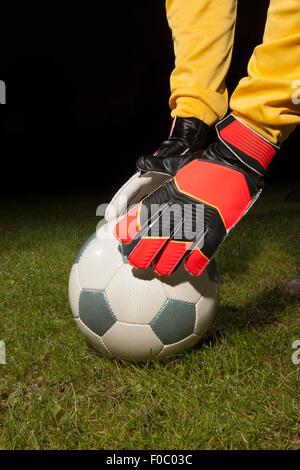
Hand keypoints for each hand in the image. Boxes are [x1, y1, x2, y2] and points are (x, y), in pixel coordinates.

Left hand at [114, 114, 277, 275]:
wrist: (238, 162)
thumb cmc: (207, 163)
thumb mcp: (179, 163)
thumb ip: (157, 164)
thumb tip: (141, 161)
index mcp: (170, 194)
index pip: (143, 215)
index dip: (130, 228)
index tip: (121, 237)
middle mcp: (180, 210)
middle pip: (155, 238)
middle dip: (142, 253)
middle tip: (135, 263)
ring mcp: (198, 221)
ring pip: (175, 250)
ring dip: (165, 263)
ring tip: (159, 270)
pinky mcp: (217, 228)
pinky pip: (203, 252)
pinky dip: (196, 263)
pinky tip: (190, 270)